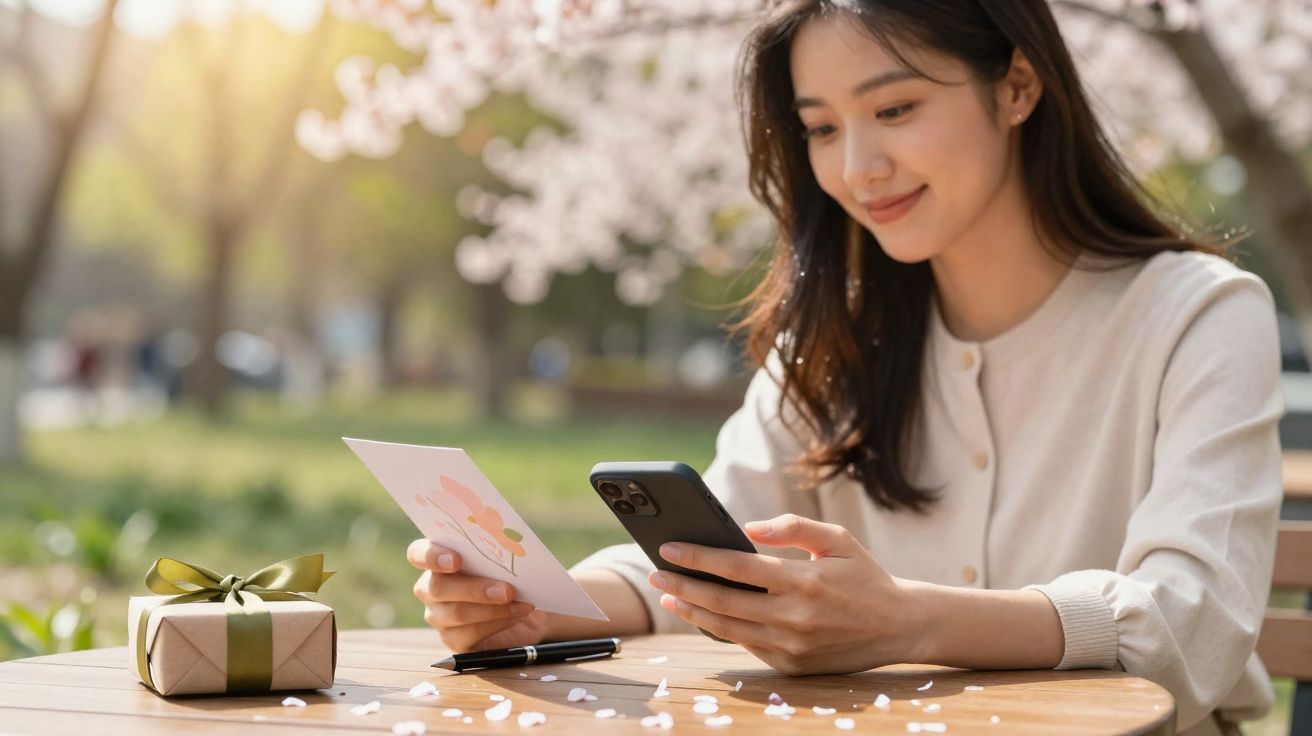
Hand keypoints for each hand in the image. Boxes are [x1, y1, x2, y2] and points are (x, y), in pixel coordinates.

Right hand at [408, 539, 548, 651]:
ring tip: (520, 604)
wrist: (523, 606)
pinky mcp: (453, 640)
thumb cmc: (510, 574)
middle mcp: (430, 588)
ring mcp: (439, 616)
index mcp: (437, 559)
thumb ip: (498, 553)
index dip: (430, 556)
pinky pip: (470, 634)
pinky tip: (516, 616)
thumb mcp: (506, 560)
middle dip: (474, 589)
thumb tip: (510, 552)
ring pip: (457, 613)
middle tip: (506, 590)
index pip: (417, 554)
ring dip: (493, 608)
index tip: (455, 560)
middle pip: (438, 588)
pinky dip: (498, 623)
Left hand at [647, 513, 918, 674]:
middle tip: (655, 572)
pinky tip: (702, 613)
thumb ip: (792, 527)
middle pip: (722, 601)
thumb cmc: (863, 575)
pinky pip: (746, 645)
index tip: (668, 547)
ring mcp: (791, 646)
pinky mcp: (791, 665)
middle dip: (682, 584)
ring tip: (670, 593)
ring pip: (727, 628)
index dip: (697, 557)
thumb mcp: (836, 539)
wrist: (899, 626)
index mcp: (803, 580)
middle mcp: (794, 616)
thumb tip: (748, 527)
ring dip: (692, 611)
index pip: (736, 567)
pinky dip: (720, 629)